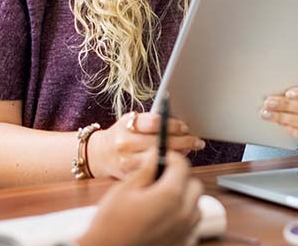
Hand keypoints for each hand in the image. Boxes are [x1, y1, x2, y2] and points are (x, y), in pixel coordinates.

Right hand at [78, 151, 203, 245]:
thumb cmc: (111, 225)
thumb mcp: (124, 189)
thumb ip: (145, 170)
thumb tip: (155, 155)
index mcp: (170, 195)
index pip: (182, 165)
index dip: (170, 157)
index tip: (161, 157)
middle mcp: (184, 213)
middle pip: (194, 185)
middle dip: (180, 178)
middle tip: (159, 179)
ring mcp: (185, 231)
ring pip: (195, 206)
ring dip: (183, 199)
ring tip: (159, 200)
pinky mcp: (183, 243)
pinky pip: (190, 225)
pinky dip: (181, 218)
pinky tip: (162, 218)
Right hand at [89, 111, 205, 179]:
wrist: (101, 155)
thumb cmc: (122, 134)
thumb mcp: (131, 121)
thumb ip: (151, 121)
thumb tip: (181, 125)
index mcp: (127, 125)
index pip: (155, 122)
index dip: (174, 125)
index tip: (185, 127)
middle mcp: (125, 144)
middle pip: (162, 142)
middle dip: (184, 141)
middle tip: (196, 141)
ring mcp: (127, 162)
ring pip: (161, 160)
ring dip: (179, 156)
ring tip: (189, 152)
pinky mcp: (130, 177)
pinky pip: (155, 173)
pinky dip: (168, 169)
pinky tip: (176, 165)